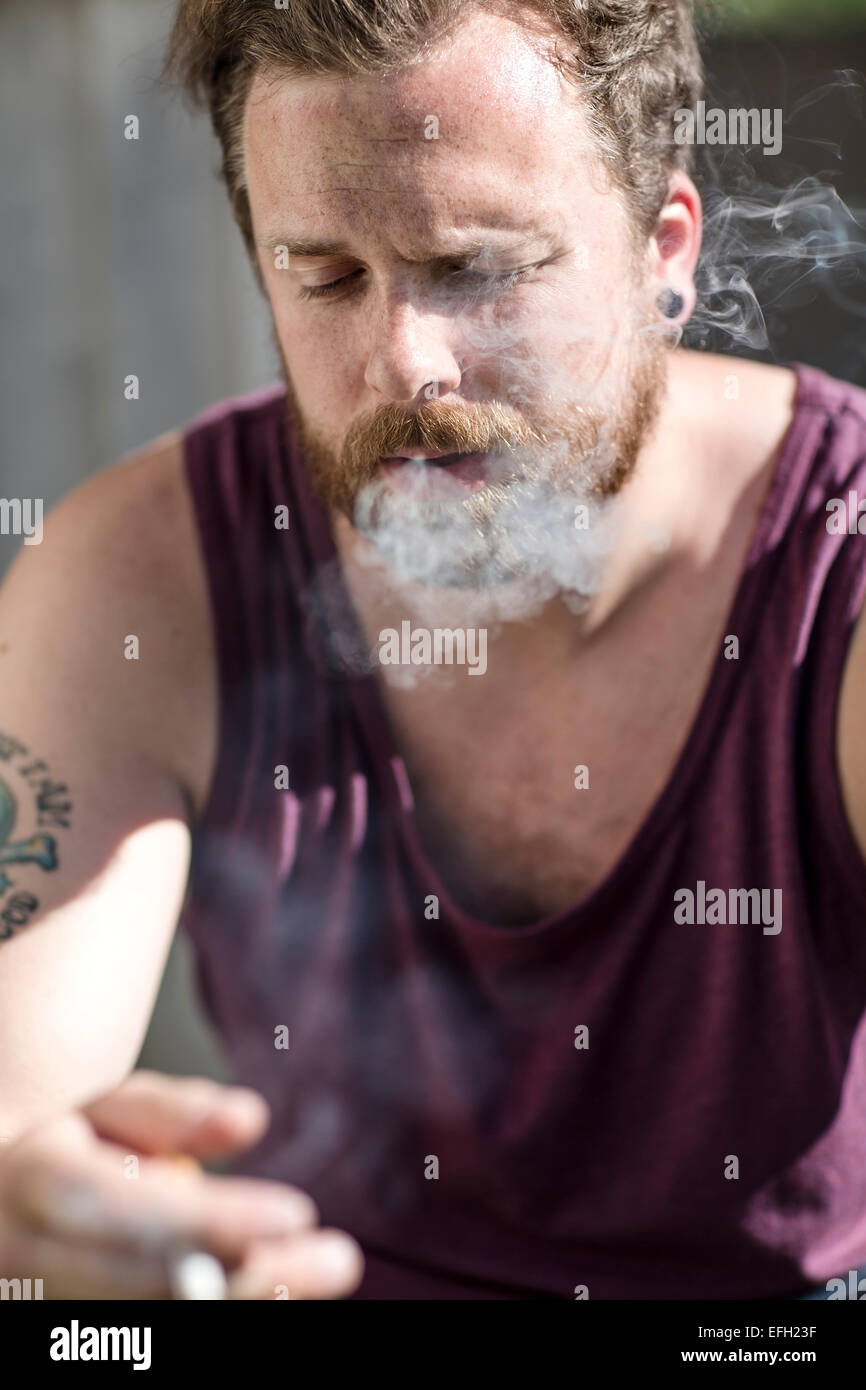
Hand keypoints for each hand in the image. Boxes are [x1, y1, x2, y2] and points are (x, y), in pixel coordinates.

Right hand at [0, 1070, 363, 1299]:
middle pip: (140, 1288)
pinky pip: (144, 1340)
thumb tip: (249, 1120)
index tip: (295, 1212)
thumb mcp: (100, 1107)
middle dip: (245, 1280)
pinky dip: (222, 1313)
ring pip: (147, 1328)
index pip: (121, 1211)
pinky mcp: (65, 1332)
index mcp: (29, 1181)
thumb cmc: (57, 1144)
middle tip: (334, 1258)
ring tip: (319, 1271)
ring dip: (244, 1306)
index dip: (208, 1221)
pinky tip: (275, 1294)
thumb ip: (170, 1112)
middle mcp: (24, 1259)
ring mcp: (39, 1309)